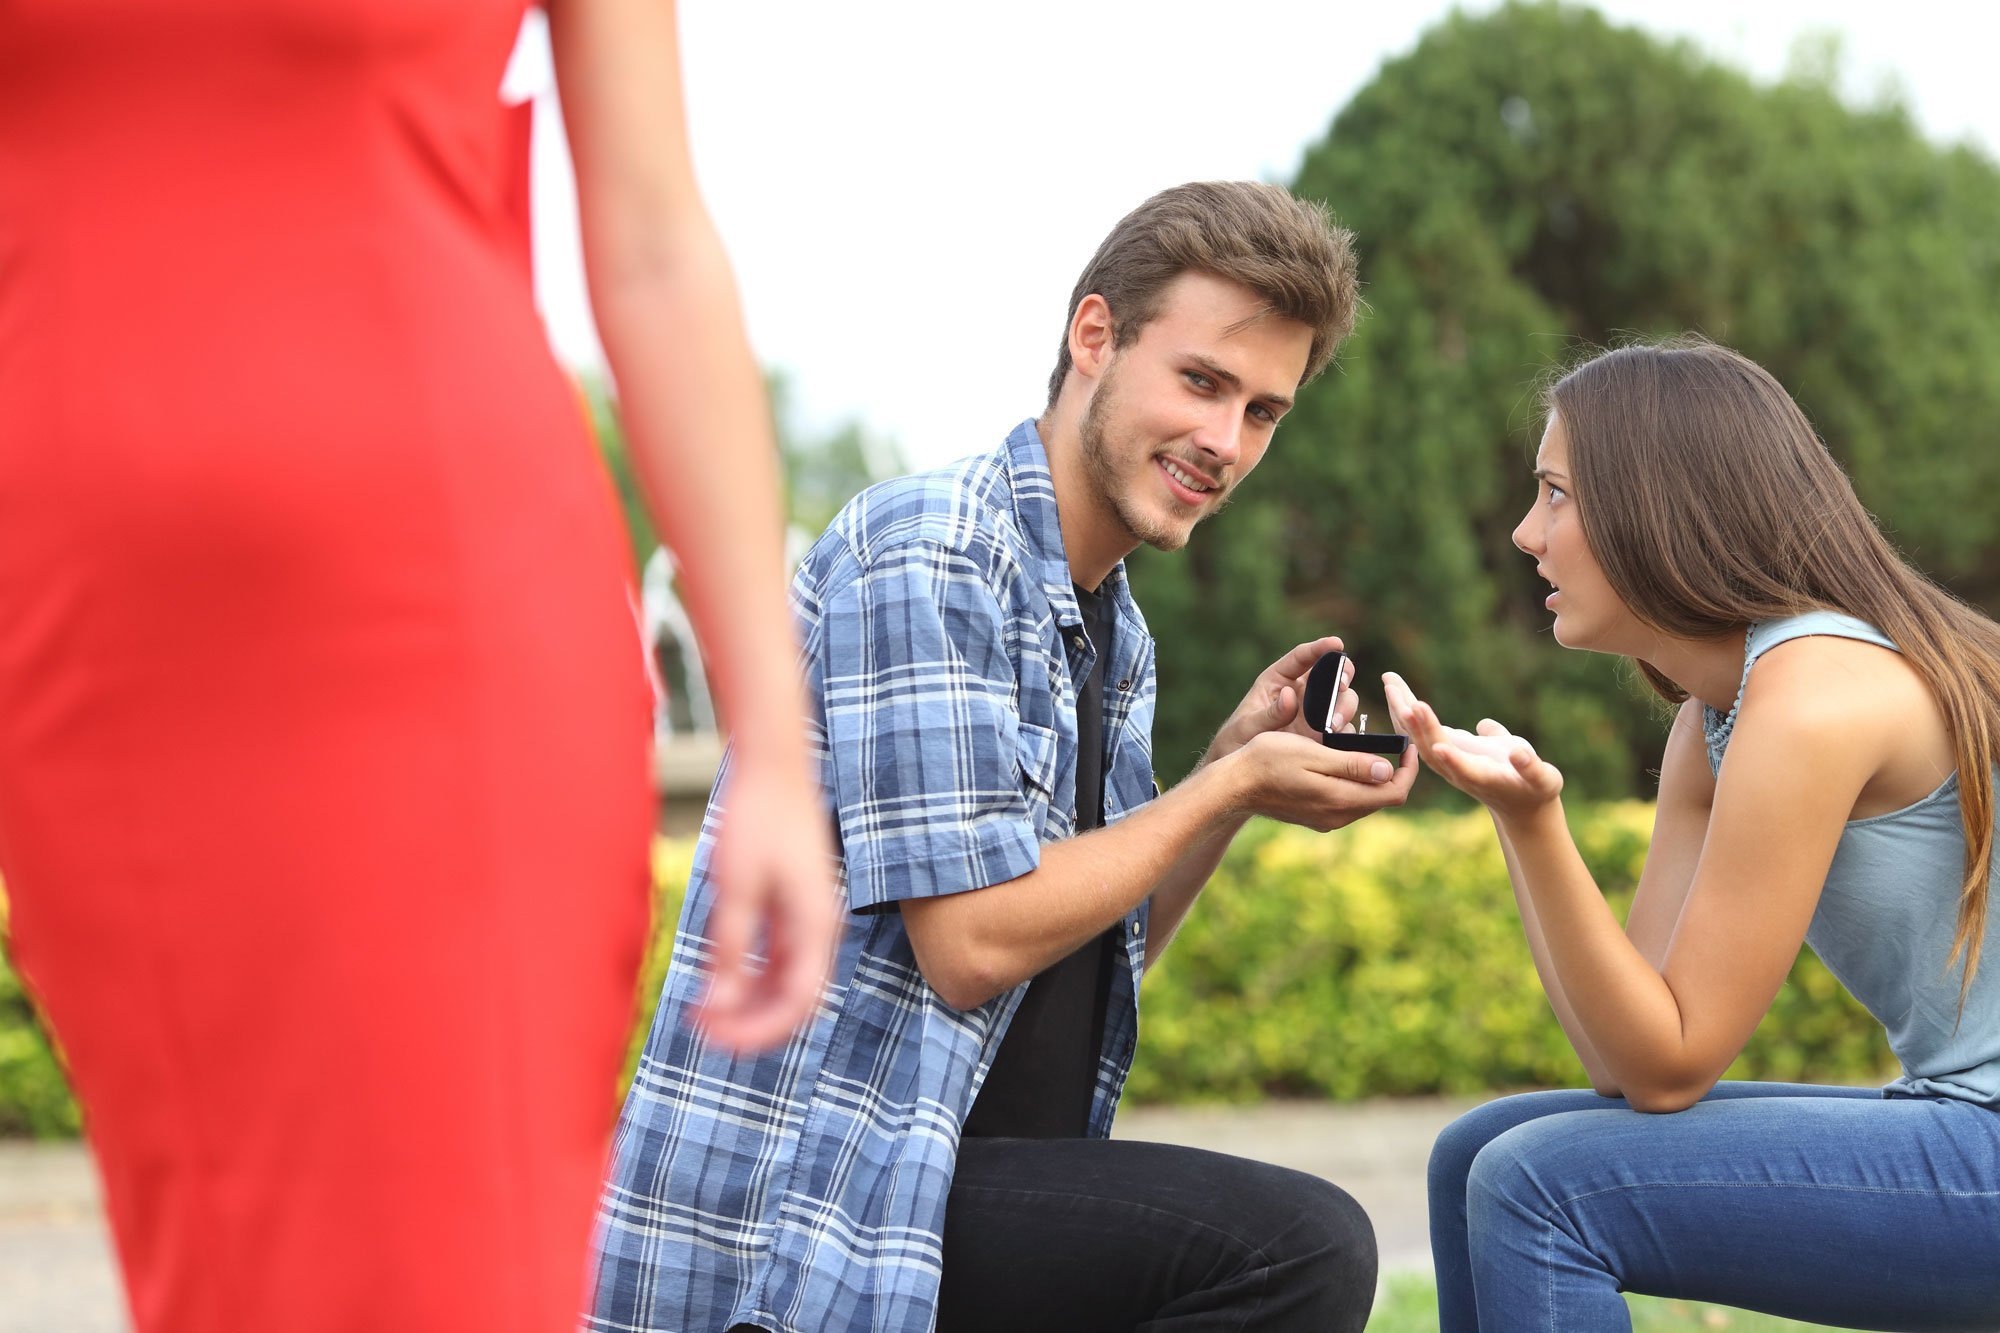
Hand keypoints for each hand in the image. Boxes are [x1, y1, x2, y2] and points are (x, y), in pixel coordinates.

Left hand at [700, 764, 841, 1050]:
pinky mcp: (793, 908)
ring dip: (748, 1004)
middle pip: (794, 1001)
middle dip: (750, 1024)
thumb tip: (719, 1004)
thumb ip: (729, 949)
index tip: (715, 1040)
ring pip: (785, 983)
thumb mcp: (735, 888)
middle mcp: (820, 929)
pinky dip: (748, 978)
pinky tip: (713, 981)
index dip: (758, 1031)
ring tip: (703, 1012)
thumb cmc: (757, 820)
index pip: (798, 1003)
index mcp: (815, 926)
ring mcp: (808, 920)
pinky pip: (775, 960)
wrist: (772, 767)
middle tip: (701, 1031)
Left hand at [1204, 636, 1359, 764]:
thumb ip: (1267, 714)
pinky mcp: (1324, 737)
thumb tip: (1290, 696)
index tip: (1336, 642)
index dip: (1320, 648)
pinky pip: (1344, 731)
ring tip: (1333, 724)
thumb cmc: (1235, 743)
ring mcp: (1315, 715)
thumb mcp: (1245, 728)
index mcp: (1277, 681)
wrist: (1240, 777)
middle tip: (1341, 685)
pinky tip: (1339, 741)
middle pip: (1332, 676)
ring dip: (1344, 709)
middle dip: (1342, 676)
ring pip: (1343, 702)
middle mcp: (1301, 694)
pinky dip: (1346, 734)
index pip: (1302, 658)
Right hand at [1221, 728, 1416, 831]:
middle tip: (1392, 743)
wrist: (1234, 785)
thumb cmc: (1269, 761)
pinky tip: (1343, 764)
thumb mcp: (1313, 754)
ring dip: (1373, 777)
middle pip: (1383, 798)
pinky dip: (1355, 784)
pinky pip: (1347, 802)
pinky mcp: (1315, 817)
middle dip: (1394, 772)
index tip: (1406, 745)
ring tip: (1369, 749)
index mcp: (1341, 800)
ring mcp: (1326, 820)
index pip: (1394, 792)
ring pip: (1365, 800)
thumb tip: (1388, 771)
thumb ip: (1351, 765)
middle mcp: (1338, 816)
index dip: (1408, 769)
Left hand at [1382, 672, 1562, 818]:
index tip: (1440, 746)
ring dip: (1403, 711)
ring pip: (1419, 737)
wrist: (1519, 802)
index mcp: (1481, 778)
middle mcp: (1457, 771)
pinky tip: (1397, 691)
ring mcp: (1447, 760)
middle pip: (1431, 747)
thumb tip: (1518, 753)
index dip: (1451, 758)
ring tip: (1390, 683)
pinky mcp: (1446, 749)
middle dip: (1416, 722)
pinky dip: (1408, 711)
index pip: (1462, 768)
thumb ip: (1530, 766)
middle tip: (1398, 694)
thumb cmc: (1535, 787)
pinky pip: (1420, 730)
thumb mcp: (1541, 779)